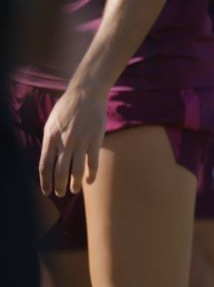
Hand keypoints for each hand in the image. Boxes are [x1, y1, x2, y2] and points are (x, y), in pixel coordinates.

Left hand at [39, 82, 108, 196]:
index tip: (47, 191)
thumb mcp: (51, 122)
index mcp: (50, 137)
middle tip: (61, 194)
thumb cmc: (67, 107)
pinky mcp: (95, 140)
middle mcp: (64, 141)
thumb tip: (49, 159)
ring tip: (74, 190)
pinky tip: (89, 180)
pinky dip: (91, 174)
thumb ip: (50, 140)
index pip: (44, 165)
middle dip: (59, 186)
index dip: (45, 181)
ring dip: (74, 184)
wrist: (86, 93)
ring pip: (76, 170)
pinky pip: (92, 162)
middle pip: (59, 171)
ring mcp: (80, 141)